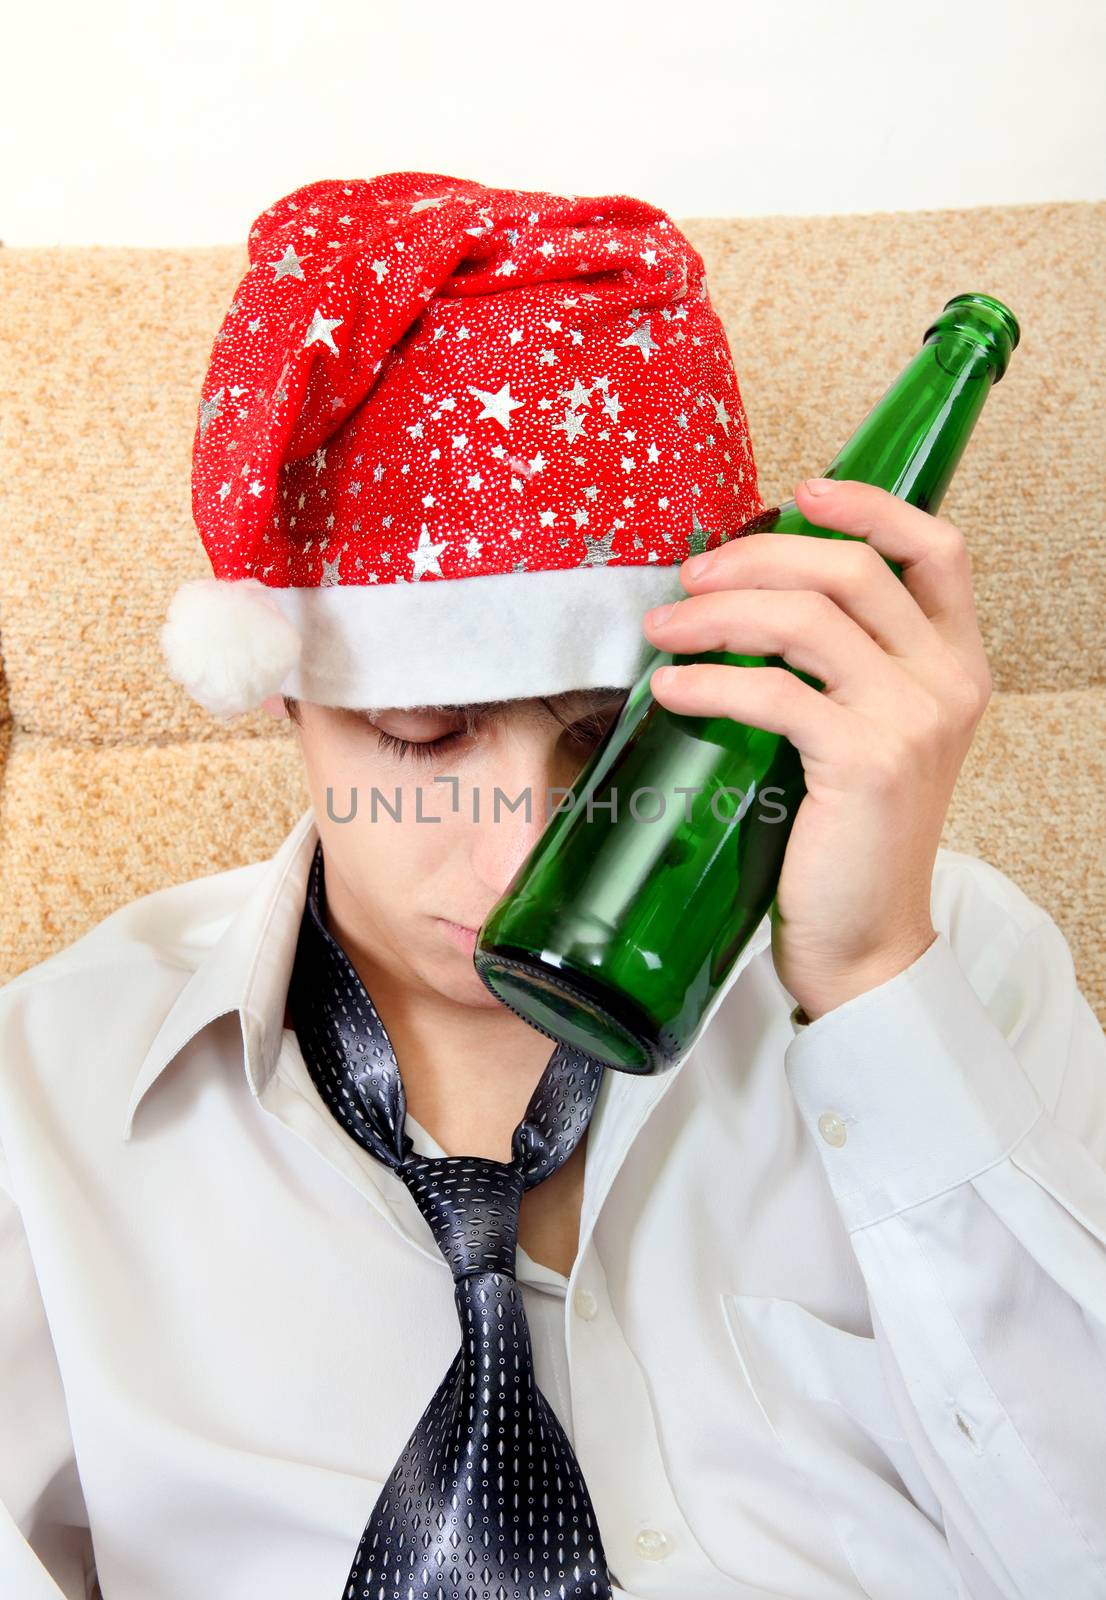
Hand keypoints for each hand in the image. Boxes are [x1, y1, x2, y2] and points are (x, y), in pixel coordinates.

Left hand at [640, 478, 992, 1021]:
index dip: (869, 505)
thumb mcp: (864, 735)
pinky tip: (669, 690)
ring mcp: (912, 720)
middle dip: (757, 558)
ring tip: (663, 630)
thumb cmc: (846, 837)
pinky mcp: (866, 762)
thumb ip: (837, 668)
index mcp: (954, 664)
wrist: (864, 941)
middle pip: (851, 570)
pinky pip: (773, 692)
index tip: (800, 494)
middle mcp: (946, 682)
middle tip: (690, 578)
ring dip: (718, 613)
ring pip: (806, 620)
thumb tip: (741, 598)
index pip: (937, 548)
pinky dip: (709, 682)